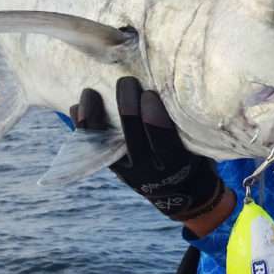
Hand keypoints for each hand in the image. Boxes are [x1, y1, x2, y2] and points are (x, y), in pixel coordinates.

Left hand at [70, 78, 225, 220]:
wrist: (178, 191)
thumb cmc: (192, 156)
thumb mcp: (197, 145)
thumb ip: (184, 123)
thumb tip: (173, 83)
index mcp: (176, 163)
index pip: (163, 141)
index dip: (154, 118)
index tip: (150, 94)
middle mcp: (148, 170)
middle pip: (132, 137)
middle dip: (127, 107)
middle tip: (127, 82)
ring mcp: (126, 169)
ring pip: (104, 145)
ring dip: (95, 117)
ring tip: (90, 92)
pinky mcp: (111, 166)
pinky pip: (90, 147)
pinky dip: (82, 126)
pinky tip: (76, 106)